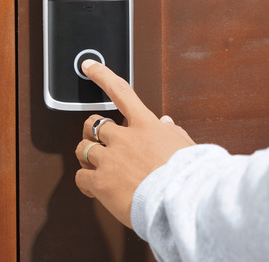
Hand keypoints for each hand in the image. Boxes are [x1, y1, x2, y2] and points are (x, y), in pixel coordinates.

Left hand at [74, 60, 194, 228]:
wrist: (181, 201)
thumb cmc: (189, 176)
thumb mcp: (185, 146)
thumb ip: (172, 132)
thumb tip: (166, 123)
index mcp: (146, 125)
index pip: (120, 91)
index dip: (101, 75)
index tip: (89, 66)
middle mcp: (124, 138)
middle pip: (94, 124)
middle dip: (91, 130)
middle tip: (95, 139)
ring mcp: (110, 158)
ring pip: (83, 148)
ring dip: (86, 156)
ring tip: (94, 166)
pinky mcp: (100, 181)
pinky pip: (80, 177)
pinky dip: (84, 182)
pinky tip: (92, 189)